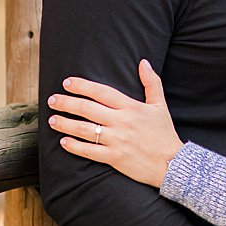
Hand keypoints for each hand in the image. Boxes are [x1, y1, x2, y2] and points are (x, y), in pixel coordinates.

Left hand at [48, 60, 182, 187]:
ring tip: (52, 120)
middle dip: (66, 103)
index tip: (67, 83)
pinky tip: (63, 142)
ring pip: (84, 130)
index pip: (101, 92)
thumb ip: (152, 83)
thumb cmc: (164, 133)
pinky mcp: (114, 157)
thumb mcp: (160, 105)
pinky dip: (74, 146)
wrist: (172, 163)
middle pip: (87, 109)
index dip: (82, 86)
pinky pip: (89, 151)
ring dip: (65, 124)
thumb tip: (143, 62)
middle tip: (52, 100)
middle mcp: (122, 122)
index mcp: (132, 107)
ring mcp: (117, 140)